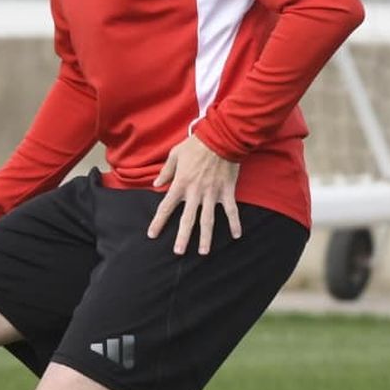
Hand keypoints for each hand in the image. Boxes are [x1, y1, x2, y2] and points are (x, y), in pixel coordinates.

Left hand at [147, 132, 241, 255]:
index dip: (158, 222)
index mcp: (180, 184)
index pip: (166, 207)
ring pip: (208, 220)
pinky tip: (236, 236)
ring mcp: (212, 194)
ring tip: (203, 252)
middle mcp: (195, 193)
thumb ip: (166, 171)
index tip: (152, 235)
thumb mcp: (175, 154)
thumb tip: (156, 184)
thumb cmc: (196, 145)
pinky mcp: (226, 191)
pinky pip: (231, 210)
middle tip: (178, 252)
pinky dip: (235, 223)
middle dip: (182, 237)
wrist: (220, 137)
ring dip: (206, 237)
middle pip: (187, 219)